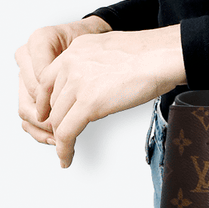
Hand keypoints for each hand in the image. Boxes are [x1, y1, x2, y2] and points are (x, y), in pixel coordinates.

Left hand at [27, 22, 184, 167]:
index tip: (47, 113)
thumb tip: (95, 79)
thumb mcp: (110, 49)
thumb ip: (94, 63)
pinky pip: (67, 132)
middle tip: (63, 135)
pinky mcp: (88, 104)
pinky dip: (64, 149)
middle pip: (53, 102)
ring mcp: (78, 84)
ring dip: (60, 138)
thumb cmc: (150, 53)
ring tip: (65, 150)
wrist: (161, 57)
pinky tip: (66, 157)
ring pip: (58, 119)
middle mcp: (71, 64)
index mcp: (76, 50)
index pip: (47, 79)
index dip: (47, 101)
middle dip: (56, 121)